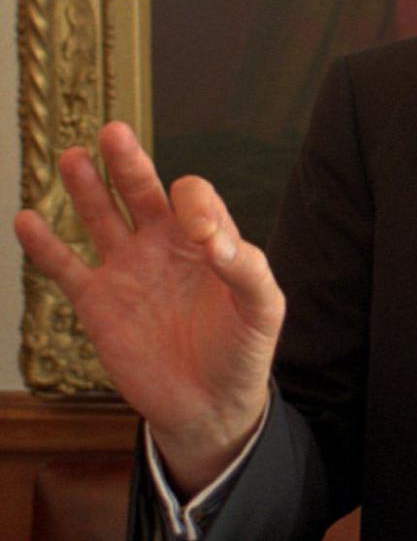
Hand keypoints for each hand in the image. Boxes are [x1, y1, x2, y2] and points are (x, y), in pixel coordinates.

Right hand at [14, 123, 283, 491]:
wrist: (209, 407)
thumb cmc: (243, 352)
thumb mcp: (263, 309)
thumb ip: (248, 269)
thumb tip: (217, 238)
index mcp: (206, 238)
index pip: (193, 197)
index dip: (195, 205)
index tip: (204, 236)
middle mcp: (162, 244)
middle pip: (140, 191)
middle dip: (128, 163)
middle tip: (113, 133)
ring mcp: (127, 270)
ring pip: (100, 217)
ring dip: (86, 188)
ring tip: (73, 157)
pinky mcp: (97, 304)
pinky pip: (66, 268)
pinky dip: (45, 245)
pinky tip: (28, 220)